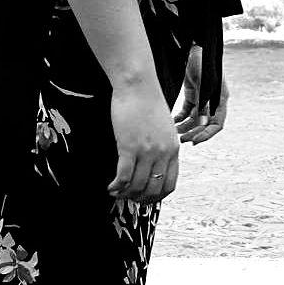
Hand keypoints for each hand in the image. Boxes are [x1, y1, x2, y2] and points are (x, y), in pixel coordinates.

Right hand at [109, 82, 182, 203]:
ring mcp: (147, 151)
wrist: (138, 85)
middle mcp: (163, 153)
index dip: (156, 197)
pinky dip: (116, 186)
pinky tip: (110, 187)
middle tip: (128, 199)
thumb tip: (154, 164)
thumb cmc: (147, 103)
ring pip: (137, 186)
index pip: (170, 185)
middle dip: (139, 199)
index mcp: (174, 150)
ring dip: (125, 194)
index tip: (144, 199)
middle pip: (153, 190)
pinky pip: (123, 176)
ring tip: (116, 193)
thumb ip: (162, 147)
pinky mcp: (129, 146)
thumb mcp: (164, 128)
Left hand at [171, 48, 229, 144]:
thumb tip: (202, 123)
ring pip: (194, 120)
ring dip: (185, 128)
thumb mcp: (204, 83)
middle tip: (181, 140)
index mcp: (220, 100)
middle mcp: (212, 101)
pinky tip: (172, 122)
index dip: (206, 135)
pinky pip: (187, 112)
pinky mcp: (192, 95)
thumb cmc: (202, 62)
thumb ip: (204, 102)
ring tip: (174, 133)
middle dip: (193, 133)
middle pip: (204, 125)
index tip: (194, 141)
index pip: (217, 124)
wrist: (194, 46)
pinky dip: (180, 118)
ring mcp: (202, 98)